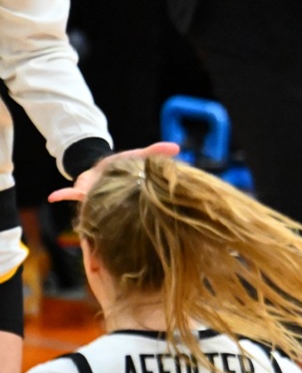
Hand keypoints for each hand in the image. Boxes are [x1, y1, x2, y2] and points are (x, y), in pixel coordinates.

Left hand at [48, 142, 179, 202]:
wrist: (98, 165)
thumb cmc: (120, 165)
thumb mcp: (139, 155)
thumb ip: (155, 152)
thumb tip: (177, 147)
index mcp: (126, 194)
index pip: (134, 200)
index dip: (139, 204)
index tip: (144, 207)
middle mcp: (111, 201)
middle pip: (111, 210)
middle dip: (111, 215)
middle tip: (114, 225)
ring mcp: (95, 199)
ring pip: (92, 206)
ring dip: (88, 207)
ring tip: (87, 210)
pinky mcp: (81, 192)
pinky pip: (71, 194)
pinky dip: (63, 194)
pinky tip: (53, 196)